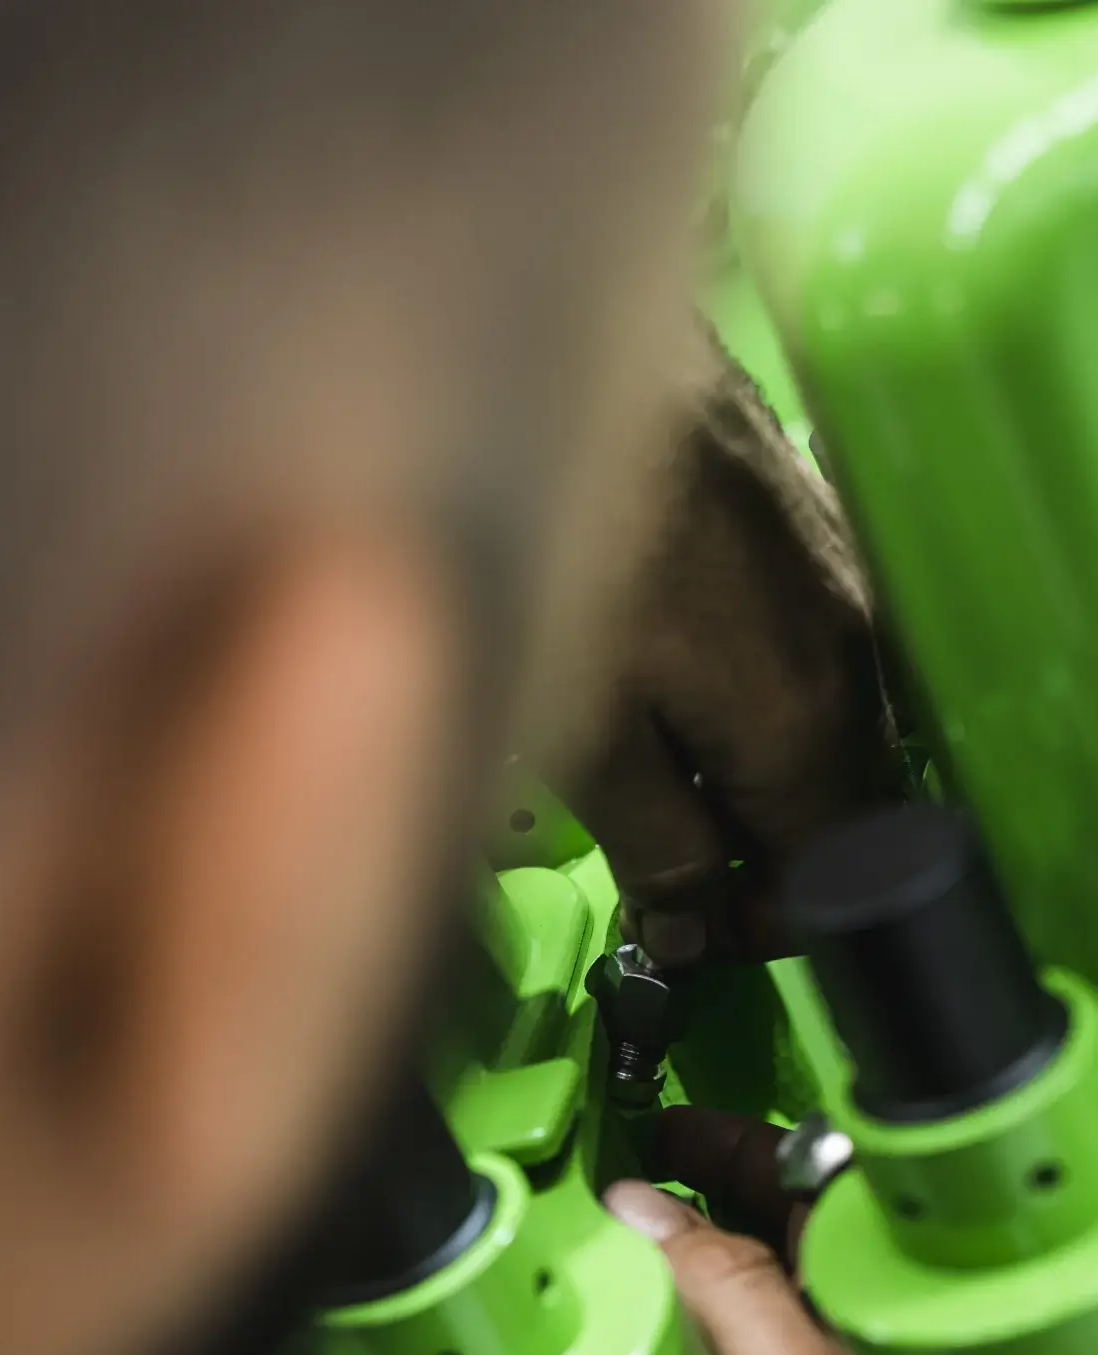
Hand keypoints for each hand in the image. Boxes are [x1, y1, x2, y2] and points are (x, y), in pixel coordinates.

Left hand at [552, 329, 902, 966]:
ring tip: (654, 783)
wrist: (582, 340)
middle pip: (836, 803)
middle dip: (757, 854)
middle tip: (668, 875)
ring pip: (822, 724)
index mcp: (810, 734)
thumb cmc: (575, 540)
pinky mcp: (809, 523)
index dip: (765, 926)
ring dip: (753, 773)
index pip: (834, 879)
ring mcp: (842, 582)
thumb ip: (656, 848)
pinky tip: (673, 687)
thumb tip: (691, 923)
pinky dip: (752, 698)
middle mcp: (856, 660)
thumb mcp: (591, 738)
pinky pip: (803, 649)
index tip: (695, 937)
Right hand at [604, 1177, 1070, 1354]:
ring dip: (666, 1302)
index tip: (650, 1129)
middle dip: (682, 1212)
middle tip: (599, 1198)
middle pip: (759, 1253)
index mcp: (869, 1324)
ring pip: (736, 1334)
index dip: (724, 1143)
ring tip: (593, 1284)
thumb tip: (647, 1211)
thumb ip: (728, 1295)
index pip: (799, 1184)